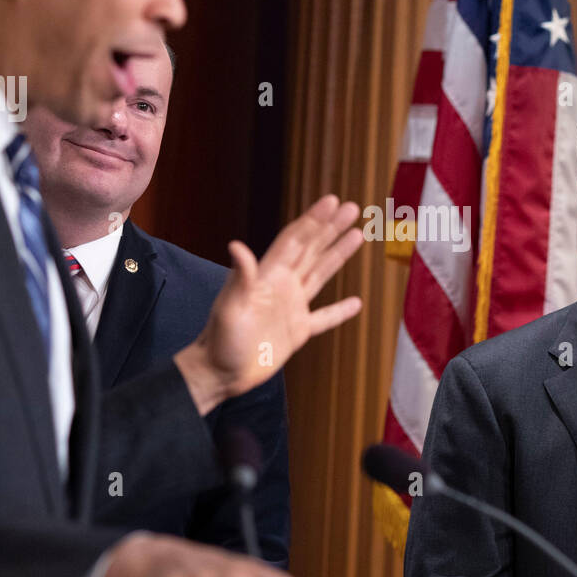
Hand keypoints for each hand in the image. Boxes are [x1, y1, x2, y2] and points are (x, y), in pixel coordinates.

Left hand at [175, 194, 362, 413]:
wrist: (219, 374)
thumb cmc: (219, 341)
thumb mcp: (228, 308)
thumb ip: (240, 278)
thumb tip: (236, 245)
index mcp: (268, 276)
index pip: (295, 240)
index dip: (314, 220)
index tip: (332, 201)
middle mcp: (282, 286)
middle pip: (312, 249)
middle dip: (331, 228)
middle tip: (353, 208)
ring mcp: (291, 307)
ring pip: (320, 274)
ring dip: (338, 254)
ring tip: (358, 235)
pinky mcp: (297, 331)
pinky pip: (324, 317)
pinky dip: (340, 310)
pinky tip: (356, 302)